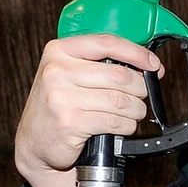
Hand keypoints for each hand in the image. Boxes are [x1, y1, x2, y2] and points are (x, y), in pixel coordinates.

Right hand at [14, 34, 163, 186]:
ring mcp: (61, 98)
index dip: (137, 53)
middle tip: (141, 95)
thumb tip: (150, 65)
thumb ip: (103, 63)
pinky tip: (122, 125)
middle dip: (140, 88)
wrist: (34, 143)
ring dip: (136, 109)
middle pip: (120, 75)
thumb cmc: (60, 104)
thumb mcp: (72, 73)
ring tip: (133, 112)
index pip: (108, 43)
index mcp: (59, 50)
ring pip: (121, 100)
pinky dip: (126, 125)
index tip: (153, 64)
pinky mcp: (69, 123)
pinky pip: (114, 121)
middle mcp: (57, 71)